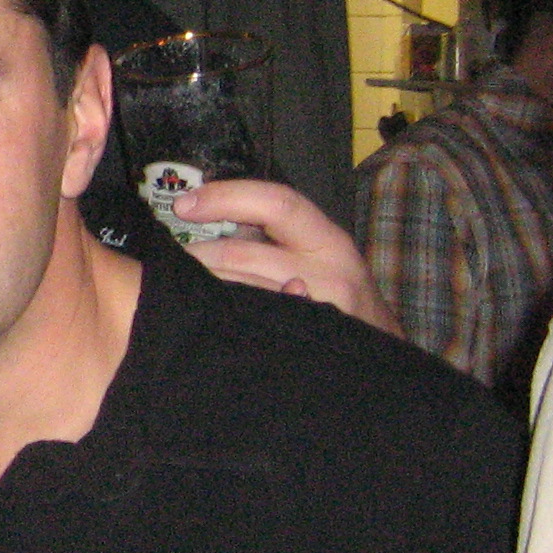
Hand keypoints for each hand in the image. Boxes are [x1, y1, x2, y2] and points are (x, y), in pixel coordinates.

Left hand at [176, 179, 400, 334]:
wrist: (381, 354)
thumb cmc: (338, 294)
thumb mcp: (319, 253)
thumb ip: (274, 231)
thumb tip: (205, 210)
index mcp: (328, 241)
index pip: (277, 204)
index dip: (227, 198)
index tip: (186, 204)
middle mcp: (326, 274)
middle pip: (239, 254)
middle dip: (196, 255)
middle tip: (171, 259)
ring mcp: (312, 314)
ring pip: (234, 292)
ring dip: (199, 287)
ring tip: (180, 286)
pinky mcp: (295, 347)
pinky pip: (241, 327)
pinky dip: (216, 317)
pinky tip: (202, 317)